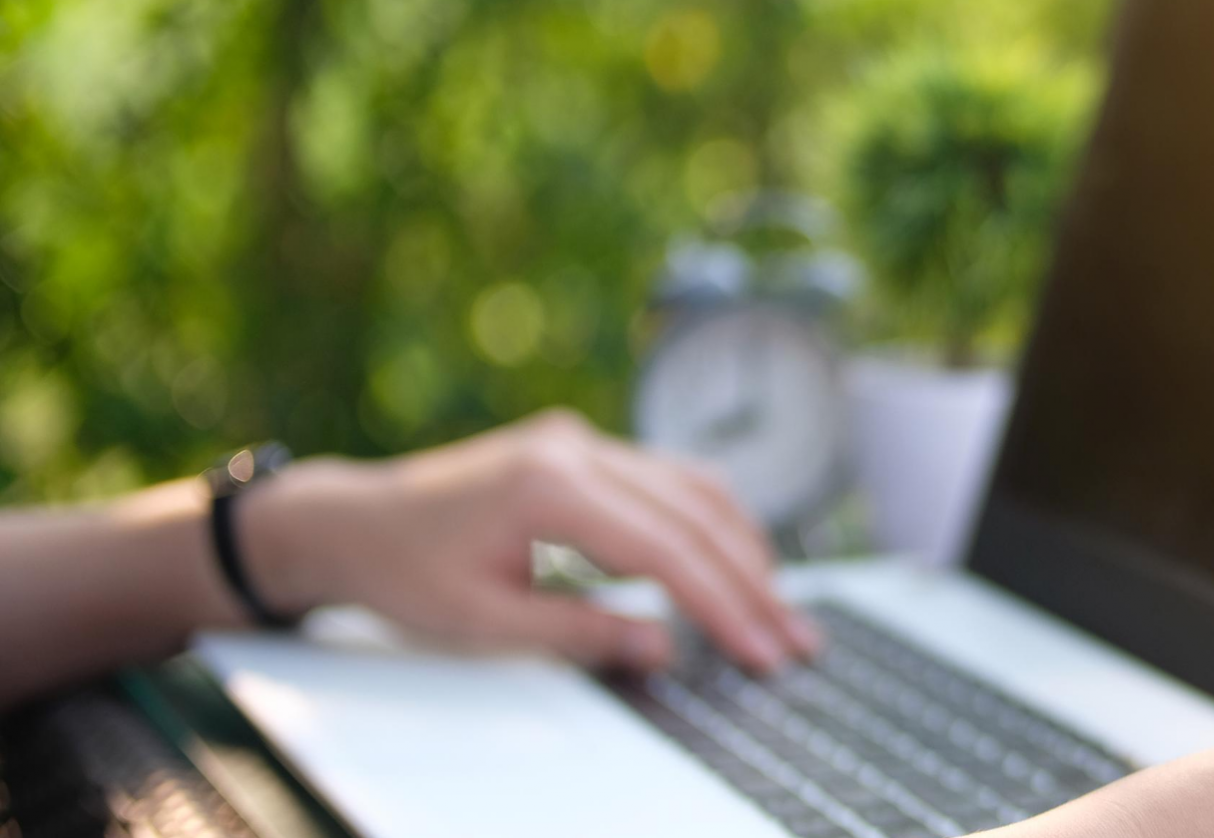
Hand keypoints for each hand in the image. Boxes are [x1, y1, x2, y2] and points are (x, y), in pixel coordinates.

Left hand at [235, 409, 817, 672]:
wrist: (351, 519)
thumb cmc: (404, 572)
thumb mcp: (485, 623)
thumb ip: (581, 633)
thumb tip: (664, 649)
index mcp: (549, 485)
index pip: (666, 549)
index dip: (723, 605)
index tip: (762, 652)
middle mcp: (576, 448)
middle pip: (697, 514)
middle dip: (754, 583)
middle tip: (796, 640)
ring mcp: (584, 440)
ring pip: (697, 487)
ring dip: (745, 549)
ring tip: (779, 608)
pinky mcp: (586, 449)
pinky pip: (671, 479)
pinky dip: (713, 523)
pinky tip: (738, 562)